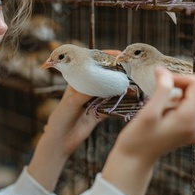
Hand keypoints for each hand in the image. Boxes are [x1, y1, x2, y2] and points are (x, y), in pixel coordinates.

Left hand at [27, 49, 119, 191]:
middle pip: (103, 77)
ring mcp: (94, 101)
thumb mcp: (72, 101)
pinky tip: (131, 100)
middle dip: (116, 73)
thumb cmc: (61, 116)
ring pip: (110, 91)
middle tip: (129, 70)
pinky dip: (121, 103)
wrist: (61, 139)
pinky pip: (112, 106)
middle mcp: (87, 89)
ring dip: (120, 89)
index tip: (117, 54)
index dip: (104, 58)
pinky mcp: (100, 113)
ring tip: (132, 85)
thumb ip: (85, 91)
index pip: (91, 65)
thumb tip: (101, 83)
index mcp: (78, 81)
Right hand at [102, 67, 194, 194]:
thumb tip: (163, 70)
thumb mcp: (148, 112)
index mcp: (190, 119)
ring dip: (190, 89)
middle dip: (188, 81)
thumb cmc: (138, 137)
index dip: (181, 77)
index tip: (163, 81)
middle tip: (167, 86)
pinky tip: (174, 105)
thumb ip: (161, 90)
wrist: (137, 158)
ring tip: (170, 96)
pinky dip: (191, 99)